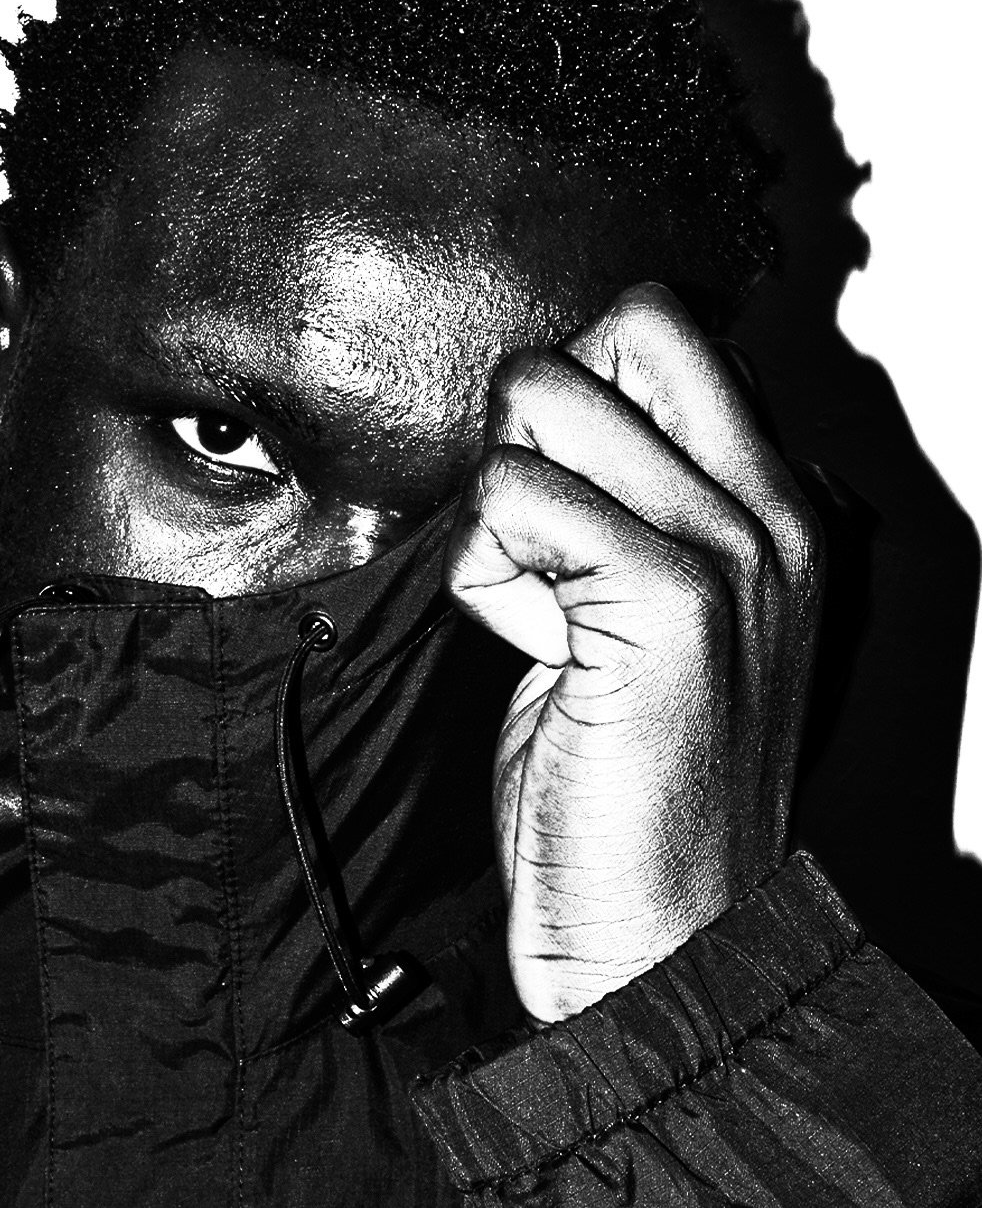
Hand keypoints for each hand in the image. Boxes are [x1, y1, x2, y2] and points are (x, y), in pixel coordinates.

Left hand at [444, 284, 822, 1022]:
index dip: (580, 389)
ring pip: (546, 396)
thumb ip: (623, 501)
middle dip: (539, 416)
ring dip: (501, 503)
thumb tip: (541, 410)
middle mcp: (773, 509)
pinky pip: (511, 495)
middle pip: (622, 325)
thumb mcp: (655, 613)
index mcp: (775, 503)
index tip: (561, 500)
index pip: (666, 329)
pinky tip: (530, 644)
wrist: (659, 934)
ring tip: (541, 601)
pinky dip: (483, 569)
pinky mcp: (671, 599)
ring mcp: (733, 548)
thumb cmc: (632, 777)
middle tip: (544, 535)